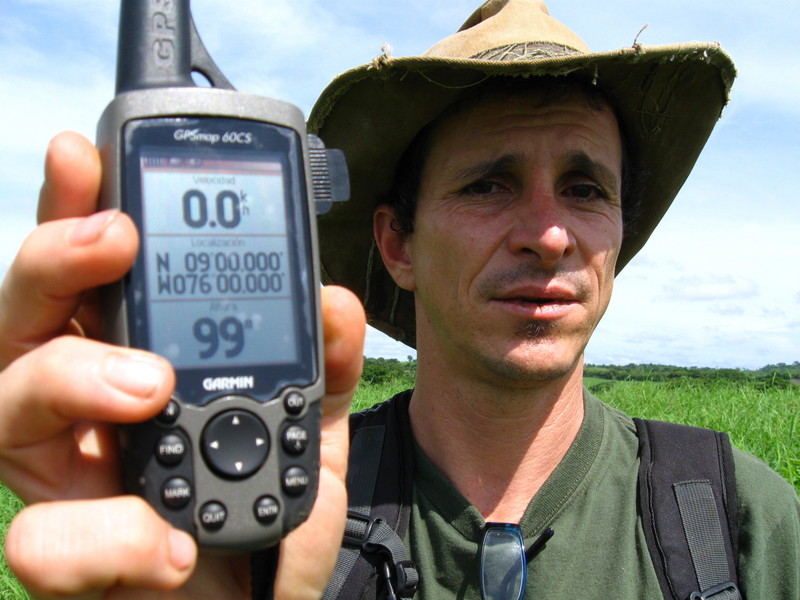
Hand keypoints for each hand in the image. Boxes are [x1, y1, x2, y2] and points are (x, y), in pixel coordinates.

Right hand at [0, 132, 365, 598]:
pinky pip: (42, 542)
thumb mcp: (306, 422)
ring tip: (151, 387)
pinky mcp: (68, 555)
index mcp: (127, 355)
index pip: (88, 276)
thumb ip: (319, 360)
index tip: (85, 155)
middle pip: (19, 316)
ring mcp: (62, 477)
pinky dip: (109, 536)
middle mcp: (77, 408)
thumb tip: (332, 301)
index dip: (74, 211)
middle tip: (113, 242)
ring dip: (70, 377)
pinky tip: (169, 547)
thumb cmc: (264, 510)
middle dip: (55, 262)